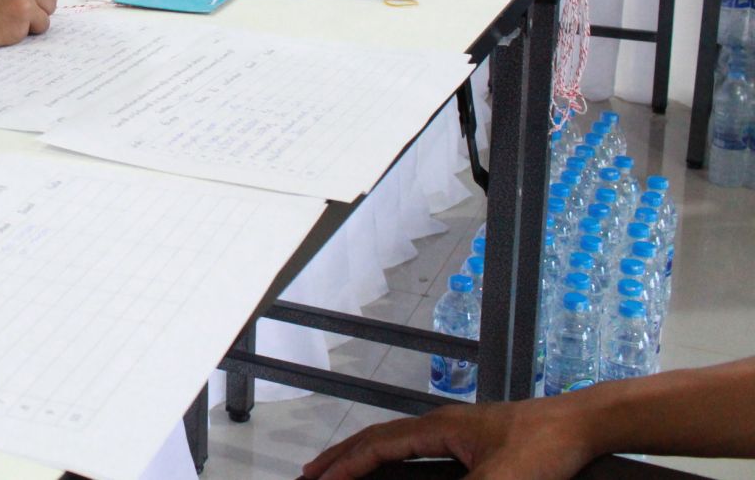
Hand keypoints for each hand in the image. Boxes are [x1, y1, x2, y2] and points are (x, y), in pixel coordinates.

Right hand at [302, 401, 594, 479]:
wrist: (584, 426)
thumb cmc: (546, 446)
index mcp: (439, 428)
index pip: (378, 445)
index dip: (346, 464)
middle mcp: (442, 424)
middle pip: (378, 438)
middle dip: (342, 456)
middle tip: (313, 472)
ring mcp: (458, 430)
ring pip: (397, 441)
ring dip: (366, 455)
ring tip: (345, 469)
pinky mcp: (476, 441)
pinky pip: (418, 447)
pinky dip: (394, 458)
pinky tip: (398, 467)